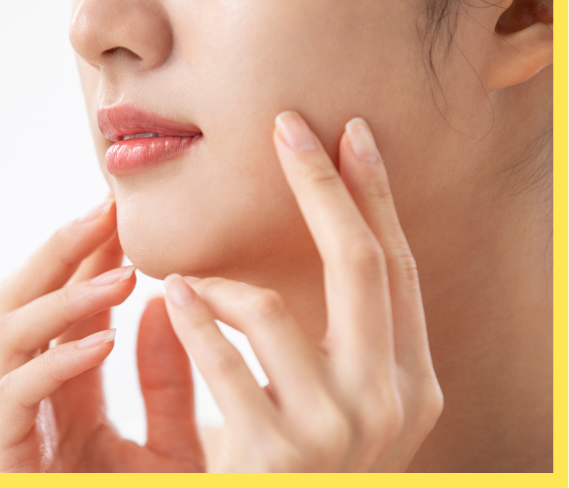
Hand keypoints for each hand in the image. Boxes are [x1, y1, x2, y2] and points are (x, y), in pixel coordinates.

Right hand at [0, 199, 203, 471]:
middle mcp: (32, 398)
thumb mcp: (171, 443)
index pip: (65, 302)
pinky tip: (105, 339)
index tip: (125, 216)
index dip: (89, 254)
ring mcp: (13, 427)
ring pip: (8, 336)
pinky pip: (16, 398)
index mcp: (68, 389)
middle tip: (107, 212)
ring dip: (62, 298)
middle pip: (22, 301)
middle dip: (61, 252)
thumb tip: (163, 307)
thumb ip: (167, 381)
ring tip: (121, 274)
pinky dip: (57, 362)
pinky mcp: (3, 460)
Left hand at [163, 113, 442, 471]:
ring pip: (274, 307)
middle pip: (359, 262)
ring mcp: (337, 431)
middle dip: (323, 184)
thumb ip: (333, 337)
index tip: (349, 134)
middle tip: (287, 127)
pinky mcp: (277, 456)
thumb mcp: (336, 402)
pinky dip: (192, 316)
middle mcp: (390, 401)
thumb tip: (310, 242)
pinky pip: (224, 355)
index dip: (372, 195)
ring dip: (222, 280)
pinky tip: (171, 296)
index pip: (395, 267)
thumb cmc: (300, 466)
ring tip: (187, 282)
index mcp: (410, 382)